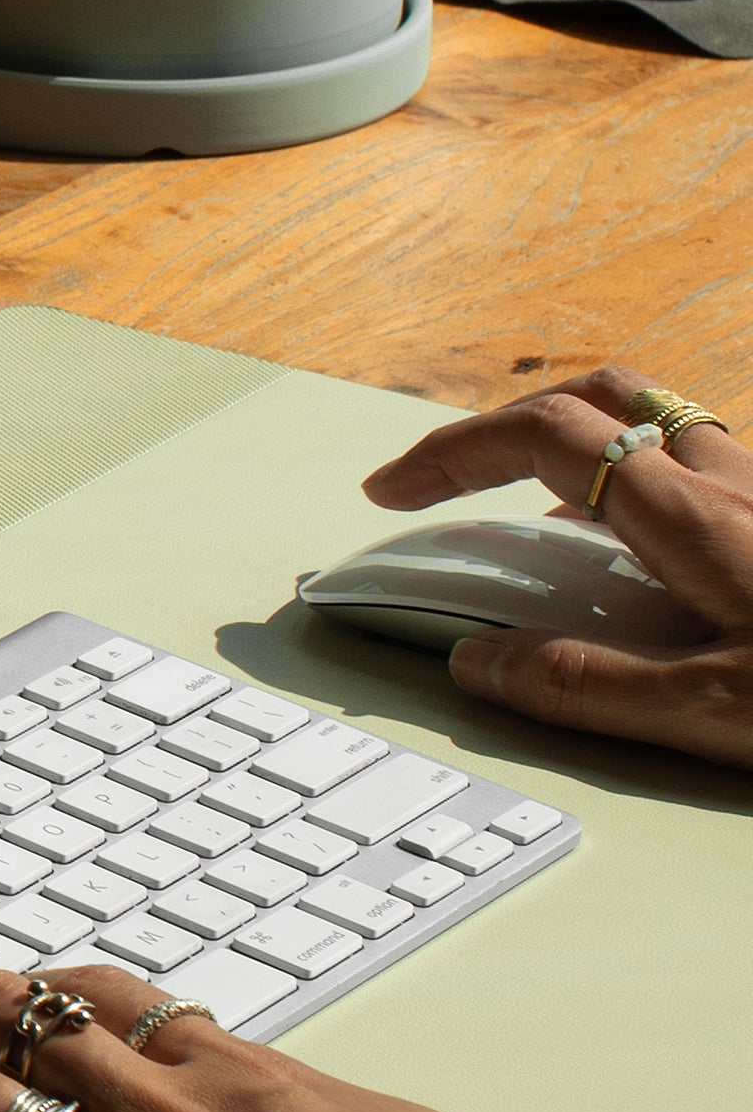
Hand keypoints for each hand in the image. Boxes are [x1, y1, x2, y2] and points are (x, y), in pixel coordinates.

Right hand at [362, 366, 752, 764]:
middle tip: (443, 479)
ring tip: (528, 520)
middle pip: (593, 401)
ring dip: (572, 455)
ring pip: (652, 428)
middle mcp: (734, 483)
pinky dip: (634, 490)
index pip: (543, 436)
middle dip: (500, 428)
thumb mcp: (712, 711)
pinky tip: (629, 557)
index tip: (392, 489)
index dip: (452, 452)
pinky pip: (697, 473)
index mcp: (694, 515)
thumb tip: (480, 661)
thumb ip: (587, 686)